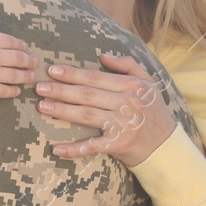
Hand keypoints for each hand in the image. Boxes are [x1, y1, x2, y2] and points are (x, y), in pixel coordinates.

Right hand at [0, 10, 38, 99]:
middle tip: (34, 63)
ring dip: (25, 76)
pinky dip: (13, 91)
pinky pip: (5, 90)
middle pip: (18, 59)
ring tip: (30, 77)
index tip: (26, 48)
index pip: (12, 42)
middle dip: (28, 61)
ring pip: (15, 75)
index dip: (21, 45)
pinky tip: (17, 91)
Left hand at [36, 53, 176, 166]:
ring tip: (42, 106)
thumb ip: (128, 65)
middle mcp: (128, 103)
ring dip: (62, 111)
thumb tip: (103, 56)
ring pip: (86, 116)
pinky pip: (93, 146)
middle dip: (61, 90)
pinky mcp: (118, 145)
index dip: (73, 74)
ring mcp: (122, 125)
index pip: (96, 78)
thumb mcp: (147, 83)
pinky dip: (75, 149)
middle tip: (40, 88)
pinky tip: (57, 149)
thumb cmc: (152, 111)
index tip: (53, 71)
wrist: (166, 145)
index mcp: (132, 86)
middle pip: (88, 95)